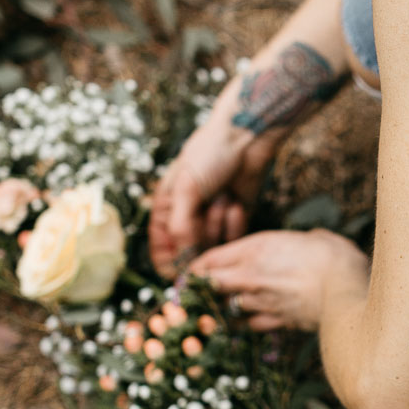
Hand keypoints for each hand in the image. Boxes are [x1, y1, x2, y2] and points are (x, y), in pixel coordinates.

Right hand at [147, 117, 277, 275]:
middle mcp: (187, 218)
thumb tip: (182, 261)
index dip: (171, 264)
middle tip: (208, 212)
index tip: (184, 270)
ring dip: (218, 226)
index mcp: (166, 209)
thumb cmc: (209, 154)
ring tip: (223, 198)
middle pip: (190, 253)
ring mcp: (211, 220)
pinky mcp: (234, 220)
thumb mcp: (187, 190)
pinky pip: (233, 239)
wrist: (246, 138)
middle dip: (201, 237)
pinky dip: (235, 224)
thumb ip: (181, 228)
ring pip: (213, 247)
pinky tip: (235, 202)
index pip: (162, 251)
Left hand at [186, 229, 367, 331]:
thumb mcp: (314, 237)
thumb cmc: (335, 257)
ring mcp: (261, 302)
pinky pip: (249, 326)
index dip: (195, 269)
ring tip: (216, 311)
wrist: (348, 292)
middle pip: (210, 286)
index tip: (190, 274)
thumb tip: (306, 242)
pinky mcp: (276, 322)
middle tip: (194, 296)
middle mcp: (250, 276)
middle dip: (200, 291)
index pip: (209, 260)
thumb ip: (298, 242)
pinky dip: (244, 326)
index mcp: (256, 249)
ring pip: (226, 308)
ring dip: (221, 310)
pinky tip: (244, 325)